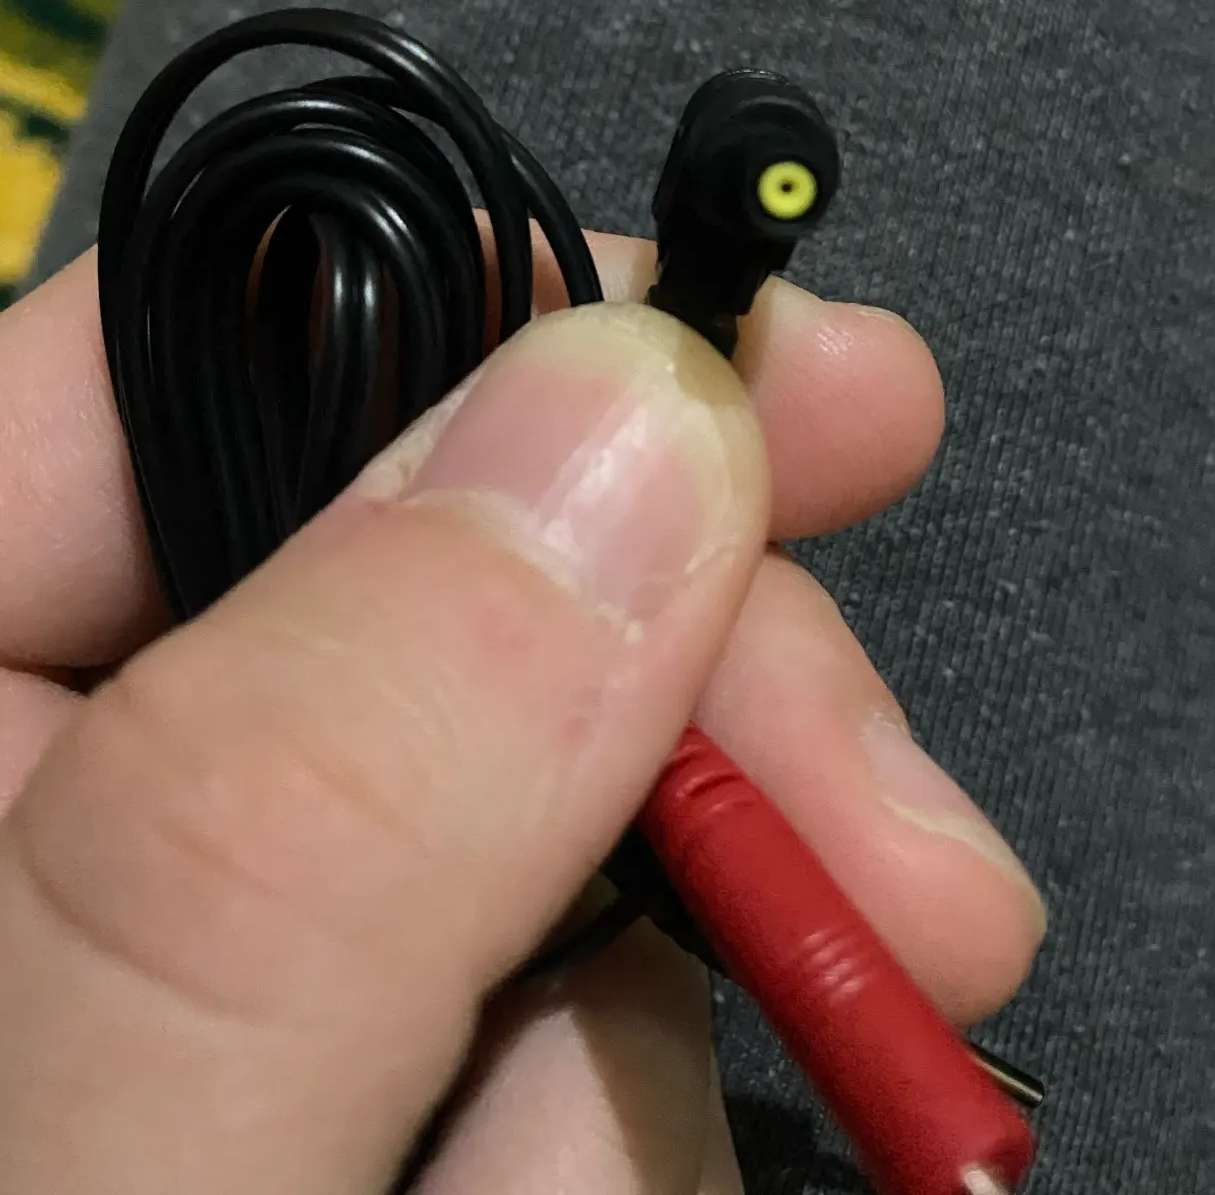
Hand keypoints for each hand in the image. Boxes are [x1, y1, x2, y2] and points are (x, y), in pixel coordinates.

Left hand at [0, 236, 1044, 1192]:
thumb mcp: (127, 1171)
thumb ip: (318, 802)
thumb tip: (630, 414)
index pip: (213, 349)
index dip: (526, 314)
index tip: (828, 382)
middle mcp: (82, 792)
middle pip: (461, 583)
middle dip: (707, 715)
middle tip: (922, 881)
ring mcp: (260, 948)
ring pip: (559, 830)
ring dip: (651, 1001)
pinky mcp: (387, 1076)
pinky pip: (576, 1019)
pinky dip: (613, 1133)